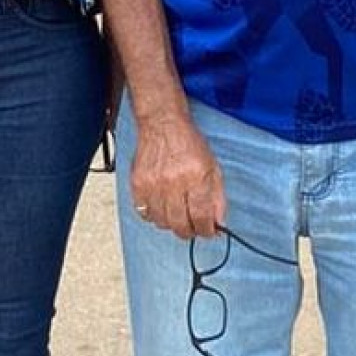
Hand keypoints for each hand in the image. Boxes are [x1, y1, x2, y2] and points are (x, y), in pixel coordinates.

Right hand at [129, 109, 225, 238]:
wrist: (162, 124)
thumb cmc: (189, 143)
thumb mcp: (212, 167)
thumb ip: (217, 197)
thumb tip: (218, 223)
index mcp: (196, 176)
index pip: (201, 217)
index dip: (207, 231)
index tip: (209, 232)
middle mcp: (174, 182)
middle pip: (180, 224)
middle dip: (190, 231)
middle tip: (193, 227)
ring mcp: (153, 184)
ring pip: (161, 222)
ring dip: (171, 224)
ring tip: (177, 214)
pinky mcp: (137, 183)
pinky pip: (144, 213)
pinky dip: (153, 215)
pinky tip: (161, 207)